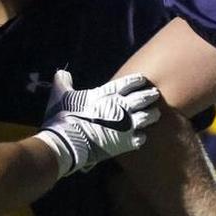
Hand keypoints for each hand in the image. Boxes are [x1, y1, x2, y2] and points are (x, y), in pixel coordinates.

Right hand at [36, 70, 160, 177]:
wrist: (67, 141)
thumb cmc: (63, 117)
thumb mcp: (61, 95)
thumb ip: (64, 83)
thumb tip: (61, 73)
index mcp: (107, 93)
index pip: (129, 83)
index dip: (138, 80)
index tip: (143, 80)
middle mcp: (120, 106)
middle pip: (143, 98)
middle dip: (150, 95)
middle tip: (154, 95)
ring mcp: (125, 125)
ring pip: (148, 117)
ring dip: (152, 115)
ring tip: (155, 114)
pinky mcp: (125, 142)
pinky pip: (141, 138)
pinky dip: (142, 136)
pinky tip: (141, 136)